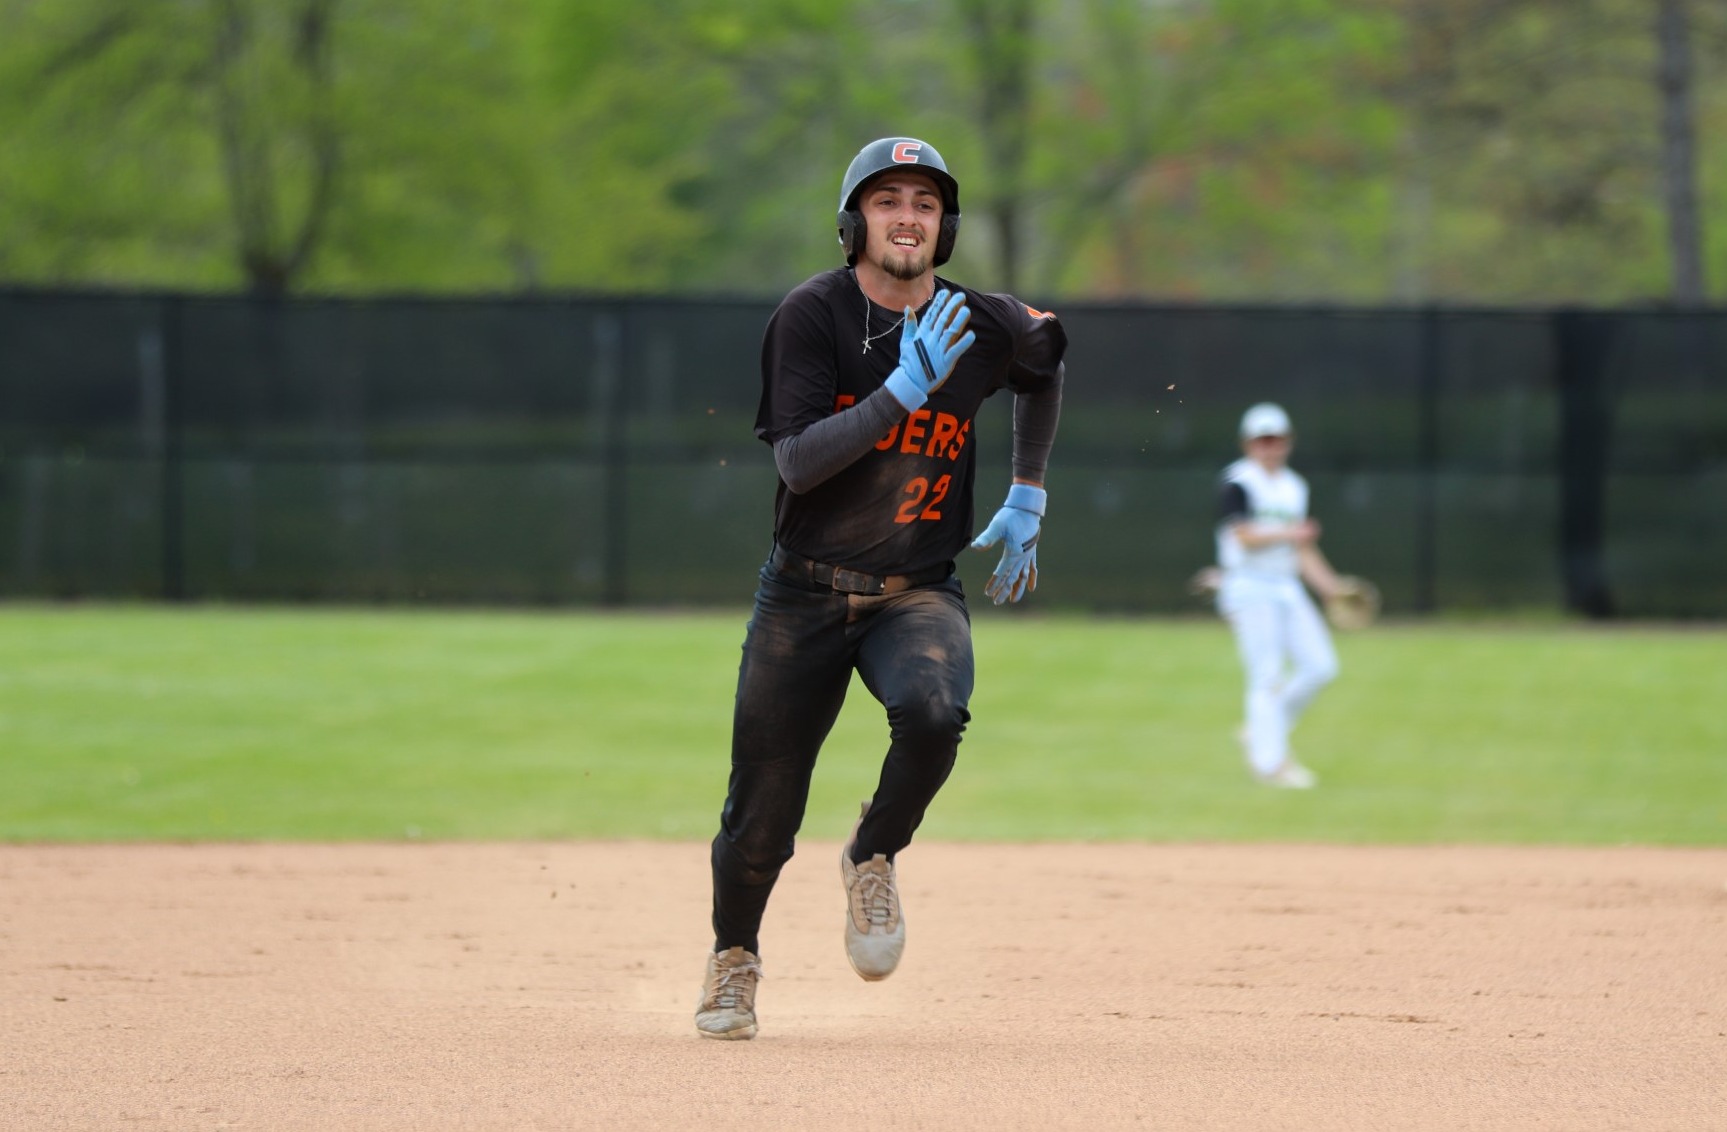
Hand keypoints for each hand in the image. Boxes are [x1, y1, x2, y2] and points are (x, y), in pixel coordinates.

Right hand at [883, 288, 975, 410]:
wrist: (910, 383)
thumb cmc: (909, 362)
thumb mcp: (906, 341)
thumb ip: (909, 324)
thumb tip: (908, 307)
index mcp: (922, 334)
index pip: (931, 315)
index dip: (939, 303)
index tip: (947, 292)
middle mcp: (930, 340)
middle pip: (943, 320)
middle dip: (952, 307)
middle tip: (961, 296)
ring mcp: (938, 351)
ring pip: (950, 332)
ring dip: (959, 321)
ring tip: (967, 310)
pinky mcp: (945, 362)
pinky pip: (956, 351)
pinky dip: (963, 343)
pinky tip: (971, 334)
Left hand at [970, 483, 1044, 603]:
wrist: (1028, 508)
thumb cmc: (1011, 516)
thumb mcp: (997, 525)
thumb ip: (987, 538)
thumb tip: (975, 547)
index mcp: (1013, 553)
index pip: (1002, 573)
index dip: (995, 583)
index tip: (988, 593)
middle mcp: (1022, 557)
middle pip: (1012, 578)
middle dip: (1004, 590)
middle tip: (996, 601)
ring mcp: (1028, 555)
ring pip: (1023, 576)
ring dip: (1017, 589)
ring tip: (1012, 601)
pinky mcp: (1031, 551)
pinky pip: (1033, 569)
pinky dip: (1031, 579)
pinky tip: (1030, 588)